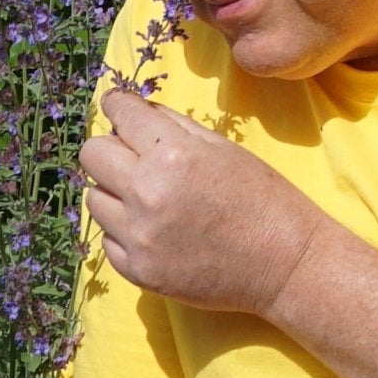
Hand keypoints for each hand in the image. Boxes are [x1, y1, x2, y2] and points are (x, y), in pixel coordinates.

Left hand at [79, 89, 324, 316]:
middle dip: (110, 149)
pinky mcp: (139, 271)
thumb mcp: (224, 148)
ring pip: (94, 199)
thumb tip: (134, 111)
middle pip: (92, 154)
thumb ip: (174, 125)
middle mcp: (147, 194)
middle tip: (133, 157)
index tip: (117, 107)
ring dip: (114, 192)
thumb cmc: (263, 200)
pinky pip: (108, 240)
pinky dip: (124, 232)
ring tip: (148, 200)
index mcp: (172, 155)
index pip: (118, 113)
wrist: (286, 266)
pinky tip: (155, 231)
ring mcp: (139, 237)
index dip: (117, 105)